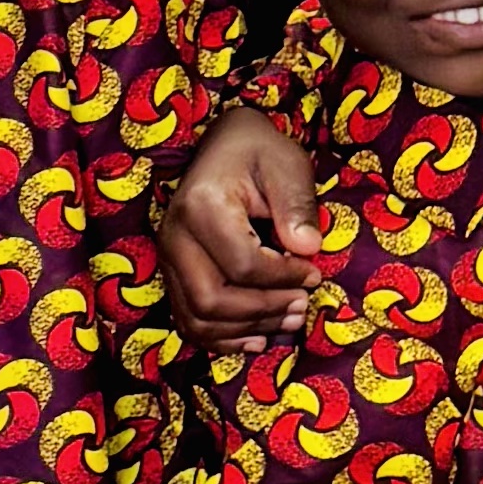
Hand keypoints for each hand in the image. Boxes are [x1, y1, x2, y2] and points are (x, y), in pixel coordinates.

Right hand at [159, 105, 329, 333]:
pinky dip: (222, 339)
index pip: (242, 266)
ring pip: (197, 319)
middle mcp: (174, 237)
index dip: (284, 279)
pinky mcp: (172, 273)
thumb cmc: (259, 151)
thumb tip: (308, 249)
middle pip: (212, 301)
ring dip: (246, 330)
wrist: (225, 145)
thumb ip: (297, 205)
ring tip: (289, 320)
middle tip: (303, 305)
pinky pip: (188, 322)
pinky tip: (257, 337)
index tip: (314, 274)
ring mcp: (168, 258)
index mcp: (202, 206)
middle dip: (263, 312)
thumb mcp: (287, 164)